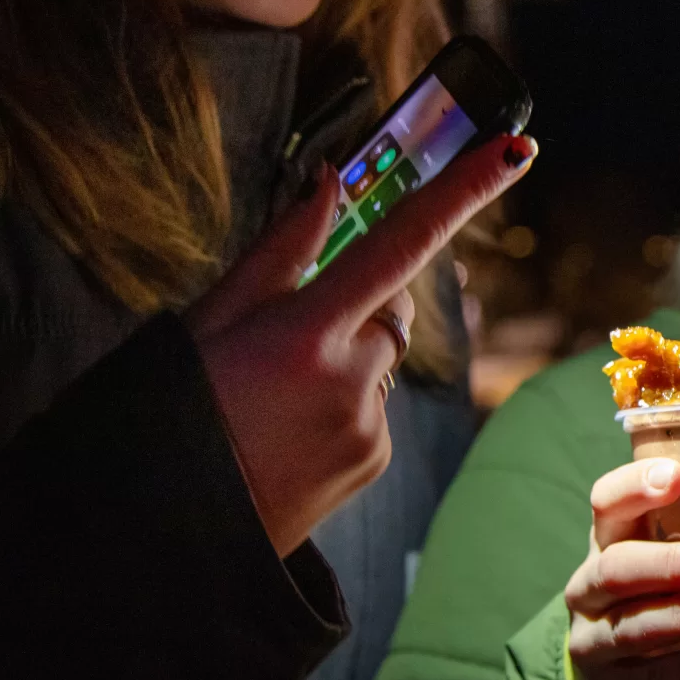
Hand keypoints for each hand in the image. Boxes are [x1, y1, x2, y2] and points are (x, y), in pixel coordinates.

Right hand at [187, 134, 535, 556]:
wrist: (166, 529)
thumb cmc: (171, 410)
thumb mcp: (208, 319)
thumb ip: (281, 249)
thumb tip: (329, 183)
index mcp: (304, 333)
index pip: (401, 243)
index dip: (462, 192)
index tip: (513, 150)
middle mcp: (351, 380)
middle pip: (390, 305)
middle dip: (354, 302)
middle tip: (281, 337)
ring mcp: (369, 427)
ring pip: (380, 359)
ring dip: (343, 360)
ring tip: (271, 399)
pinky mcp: (376, 460)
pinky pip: (374, 406)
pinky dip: (342, 405)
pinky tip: (288, 431)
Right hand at [565, 458, 679, 679]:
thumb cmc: (659, 600)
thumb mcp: (668, 560)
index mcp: (607, 541)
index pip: (606, 503)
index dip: (634, 487)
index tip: (677, 477)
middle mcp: (589, 586)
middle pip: (618, 567)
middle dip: (674, 563)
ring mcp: (593, 639)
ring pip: (632, 624)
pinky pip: (650, 677)